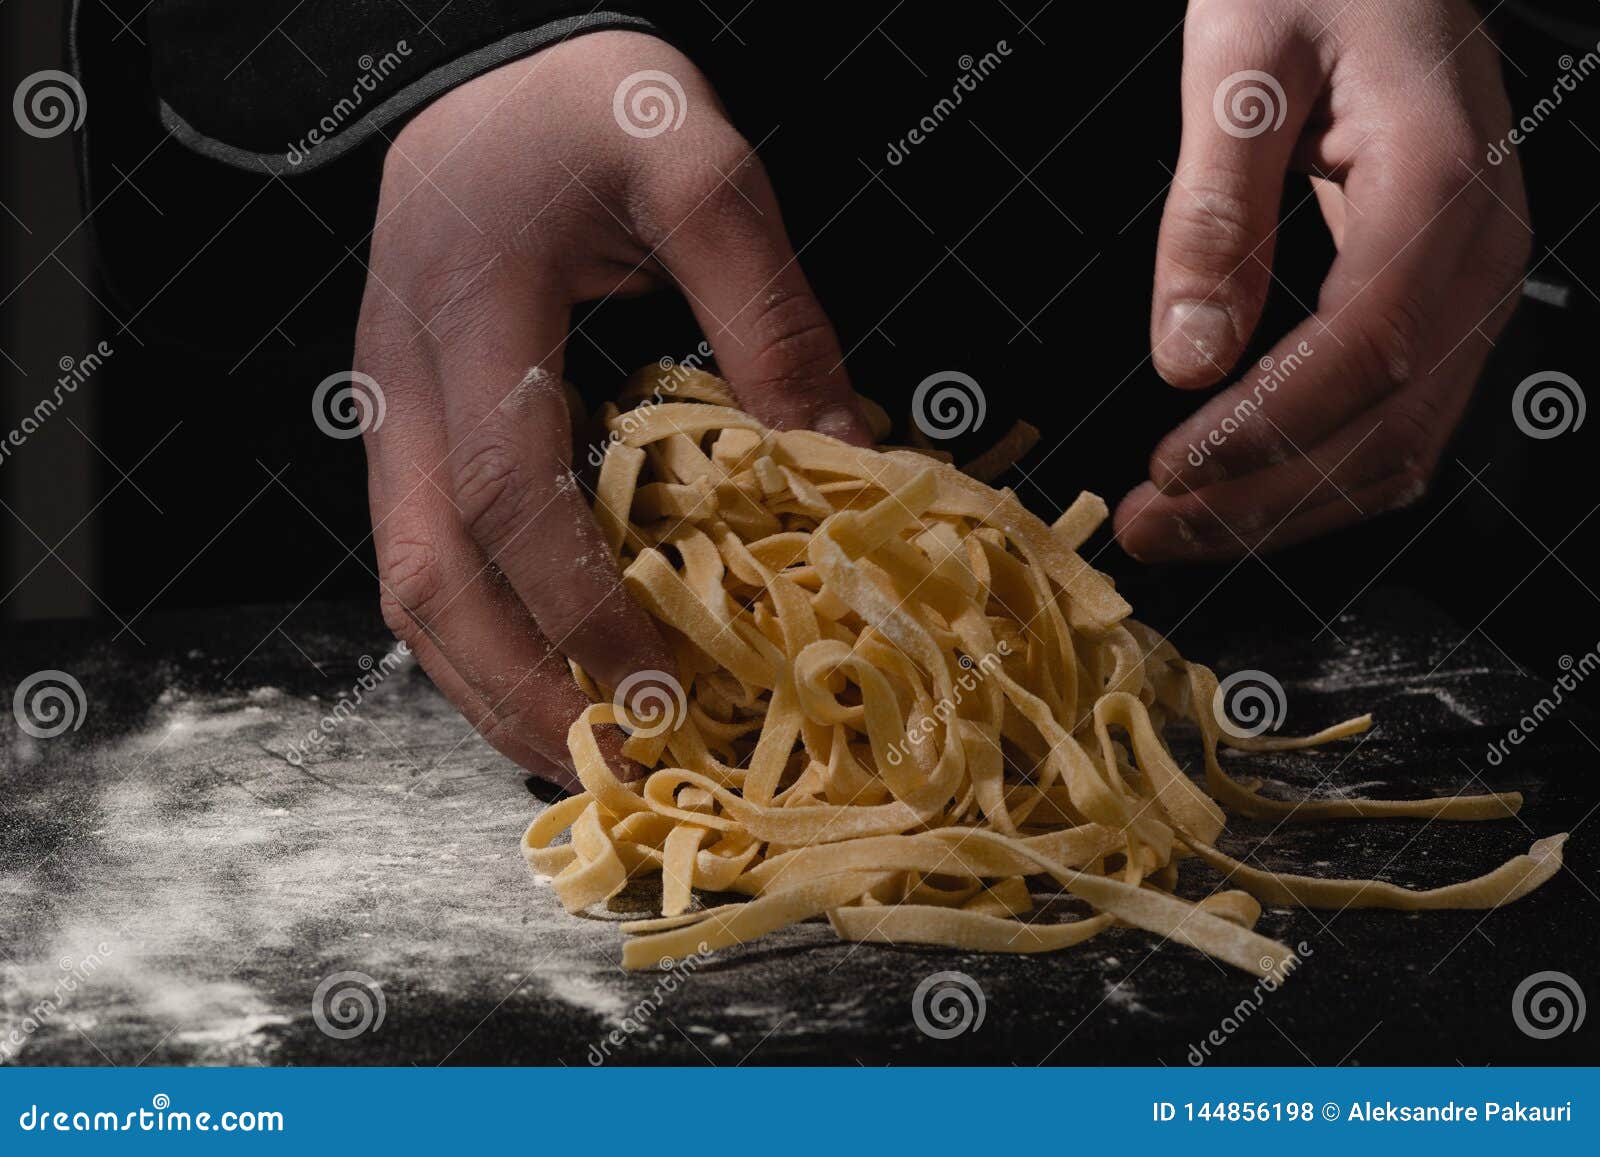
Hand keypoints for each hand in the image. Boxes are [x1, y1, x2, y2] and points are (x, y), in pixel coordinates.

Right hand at [353, 31, 869, 785]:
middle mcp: (403, 378)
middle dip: (511, 688)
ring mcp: (390, 409)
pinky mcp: (406, 426)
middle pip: (422, 574)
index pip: (505, 490)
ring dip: (482, 685)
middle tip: (607, 769)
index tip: (659, 690)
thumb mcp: (699, 167)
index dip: (577, 605)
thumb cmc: (592, 107)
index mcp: (471, 309)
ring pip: (404, 584)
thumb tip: (836, 460)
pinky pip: (420, 556)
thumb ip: (768, 312)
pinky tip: (544, 678)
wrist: (489, 70)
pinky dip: (479, 638)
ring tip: (574, 755)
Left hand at [1115, 0, 1529, 560]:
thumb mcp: (1240, 60)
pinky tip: (1240, 488)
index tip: (1165, 473)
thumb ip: (1216, 209)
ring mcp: (1478, 281)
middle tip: (1144, 528)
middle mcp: (1483, 250)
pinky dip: (1318, 473)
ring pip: (1401, 445)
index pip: (1365, 350)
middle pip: (1387, 427)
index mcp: (1437, 184)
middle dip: (1259, 500)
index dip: (1264, 431)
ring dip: (1284, 508)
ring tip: (1173, 526)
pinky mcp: (1447, 296)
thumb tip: (1188, 358)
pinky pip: (1401, 417)